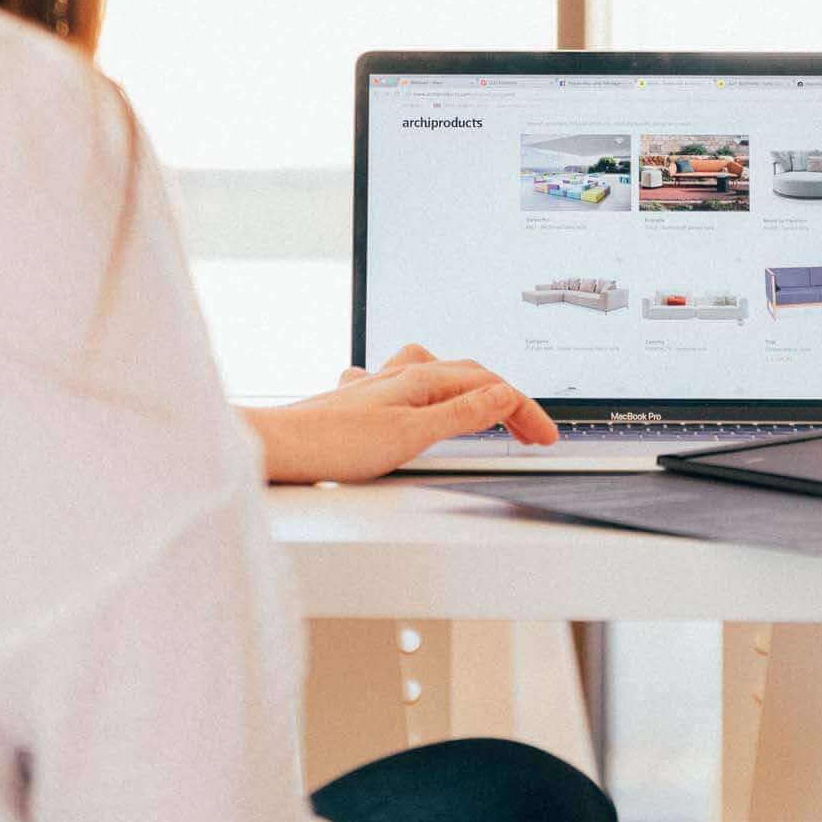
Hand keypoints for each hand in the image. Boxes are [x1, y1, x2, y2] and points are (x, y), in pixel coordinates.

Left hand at [244, 344, 558, 483]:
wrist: (275, 447)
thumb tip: (505, 395)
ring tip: (489, 408)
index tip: (545, 437)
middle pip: (468, 376)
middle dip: (506, 401)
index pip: (489, 387)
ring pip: (438, 375)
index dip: (523, 411)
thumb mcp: (411, 435)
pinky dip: (430, 394)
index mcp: (419, 378)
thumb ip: (460, 414)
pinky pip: (406, 386)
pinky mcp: (360, 404)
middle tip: (531, 432)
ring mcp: (379, 387)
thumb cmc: (332, 443)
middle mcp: (400, 375)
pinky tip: (417, 403)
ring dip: (471, 390)